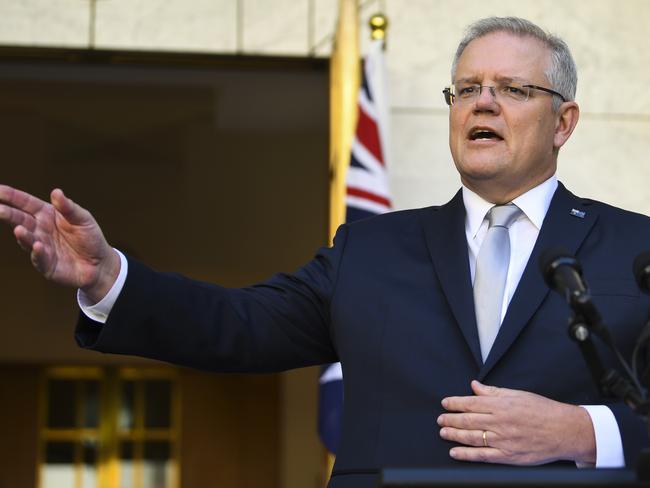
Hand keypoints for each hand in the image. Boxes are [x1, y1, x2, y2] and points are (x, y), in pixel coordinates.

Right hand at [0, 185, 119, 302]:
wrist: (100, 264)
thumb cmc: (90, 238)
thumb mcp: (83, 219)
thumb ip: (69, 207)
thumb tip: (56, 192)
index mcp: (47, 214)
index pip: (26, 203)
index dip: (12, 196)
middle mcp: (39, 229)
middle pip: (20, 219)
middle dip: (8, 214)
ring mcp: (41, 247)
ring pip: (26, 239)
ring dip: (22, 235)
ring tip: (18, 229)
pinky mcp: (46, 264)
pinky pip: (39, 258)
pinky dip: (37, 252)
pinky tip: (37, 246)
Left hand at [437, 380, 595, 465]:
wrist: (565, 430)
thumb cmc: (543, 410)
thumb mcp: (517, 394)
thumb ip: (494, 391)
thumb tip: (475, 386)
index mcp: (501, 405)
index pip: (471, 403)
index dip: (455, 403)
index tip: (445, 403)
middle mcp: (499, 422)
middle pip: (468, 420)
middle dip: (450, 420)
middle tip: (440, 419)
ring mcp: (503, 440)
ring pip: (472, 437)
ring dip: (454, 435)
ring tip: (443, 433)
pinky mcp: (508, 456)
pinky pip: (483, 456)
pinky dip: (466, 454)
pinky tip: (455, 452)